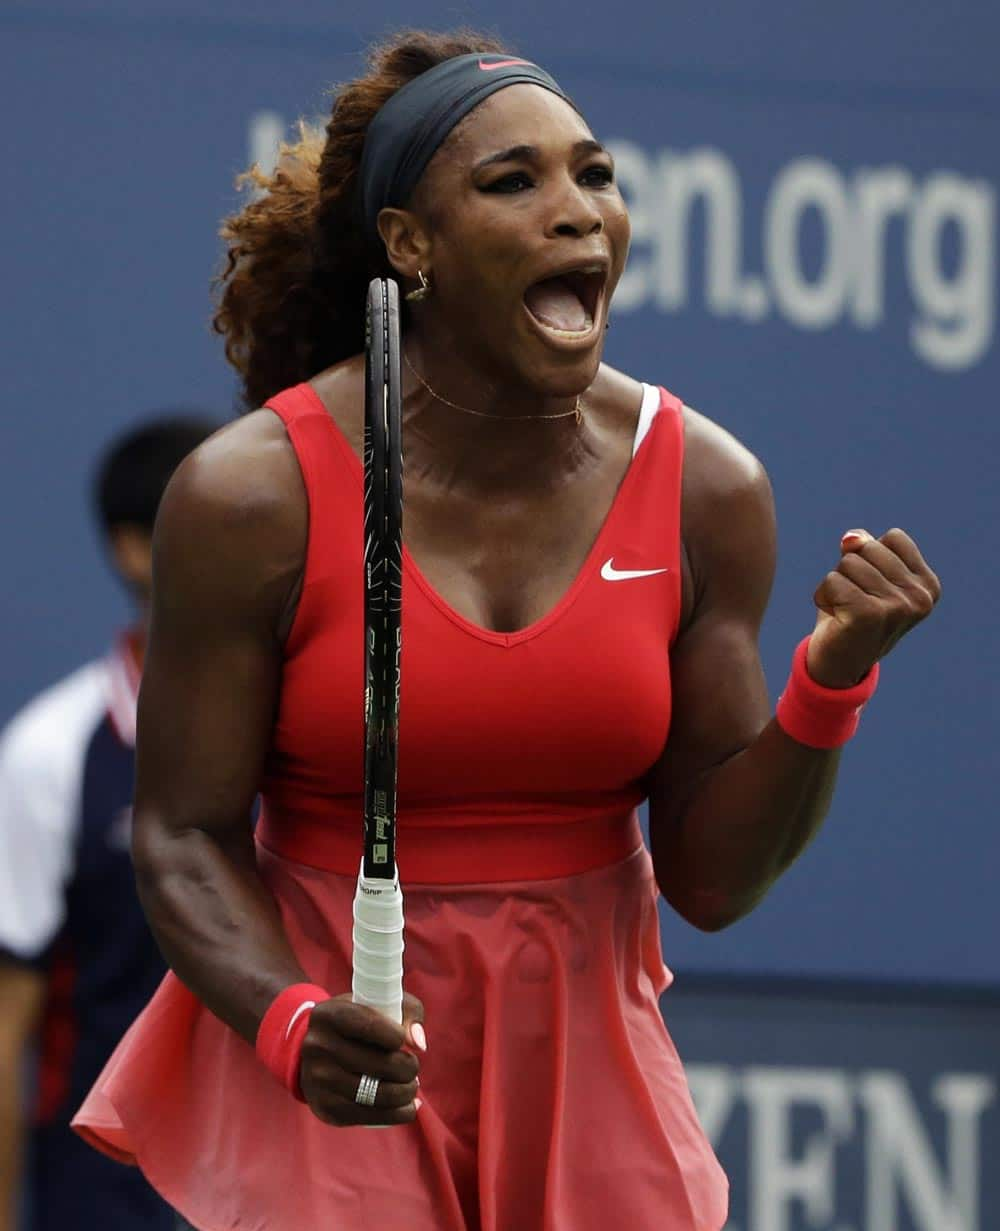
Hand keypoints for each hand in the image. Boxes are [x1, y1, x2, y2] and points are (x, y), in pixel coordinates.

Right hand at [299, 991, 424, 1125]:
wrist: (313, 1054)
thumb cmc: (357, 1024)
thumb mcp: (378, 1004)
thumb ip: (407, 1012)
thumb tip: (418, 1044)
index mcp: (330, 1015)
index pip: (369, 1024)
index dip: (396, 1035)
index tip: (403, 1040)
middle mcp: (319, 1047)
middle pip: (379, 1063)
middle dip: (408, 1067)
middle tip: (412, 1066)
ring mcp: (319, 1080)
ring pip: (378, 1094)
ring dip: (406, 1093)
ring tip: (411, 1086)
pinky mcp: (326, 1108)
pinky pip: (371, 1117)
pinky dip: (398, 1114)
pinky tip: (408, 1107)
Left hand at [808, 528, 940, 688]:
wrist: (838, 665)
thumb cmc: (851, 613)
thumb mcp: (863, 574)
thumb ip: (863, 547)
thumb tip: (851, 538)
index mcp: (928, 585)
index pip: (894, 538)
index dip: (871, 556)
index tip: (871, 588)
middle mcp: (920, 597)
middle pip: (868, 548)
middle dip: (850, 570)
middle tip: (853, 602)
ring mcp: (898, 607)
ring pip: (848, 563)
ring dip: (835, 585)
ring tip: (844, 611)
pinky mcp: (870, 614)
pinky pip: (833, 580)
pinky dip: (824, 596)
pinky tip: (834, 618)